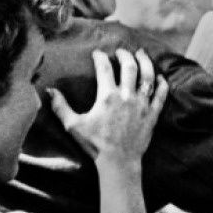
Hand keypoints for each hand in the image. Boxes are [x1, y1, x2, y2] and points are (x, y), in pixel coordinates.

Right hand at [49, 48, 167, 163]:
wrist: (118, 161)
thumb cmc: (95, 144)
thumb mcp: (73, 126)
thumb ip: (61, 107)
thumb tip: (49, 91)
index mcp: (107, 96)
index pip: (104, 68)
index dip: (100, 57)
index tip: (97, 53)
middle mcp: (127, 96)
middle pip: (129, 67)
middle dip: (125, 55)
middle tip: (121, 51)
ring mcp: (142, 105)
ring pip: (148, 77)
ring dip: (146, 62)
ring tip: (142, 54)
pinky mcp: (153, 114)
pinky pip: (161, 95)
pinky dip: (162, 84)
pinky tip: (161, 77)